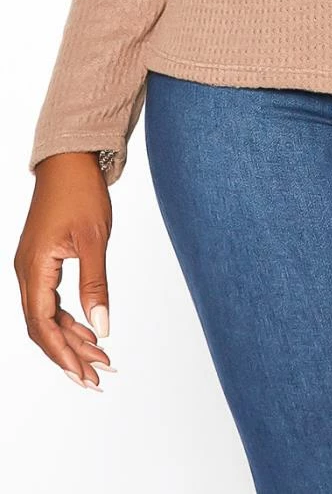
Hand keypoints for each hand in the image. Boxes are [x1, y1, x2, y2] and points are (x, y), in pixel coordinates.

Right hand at [13, 153, 116, 390]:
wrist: (70, 159)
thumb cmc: (81, 192)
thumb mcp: (94, 238)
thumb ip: (96, 284)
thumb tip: (102, 327)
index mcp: (34, 268)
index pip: (42, 325)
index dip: (63, 354)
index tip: (84, 376)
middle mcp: (26, 272)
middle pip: (43, 327)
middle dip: (69, 354)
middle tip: (98, 377)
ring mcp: (32, 267)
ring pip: (47, 316)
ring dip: (71, 338)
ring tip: (101, 359)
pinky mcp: (41, 261)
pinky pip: (50, 300)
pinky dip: (69, 318)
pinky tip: (89, 330)